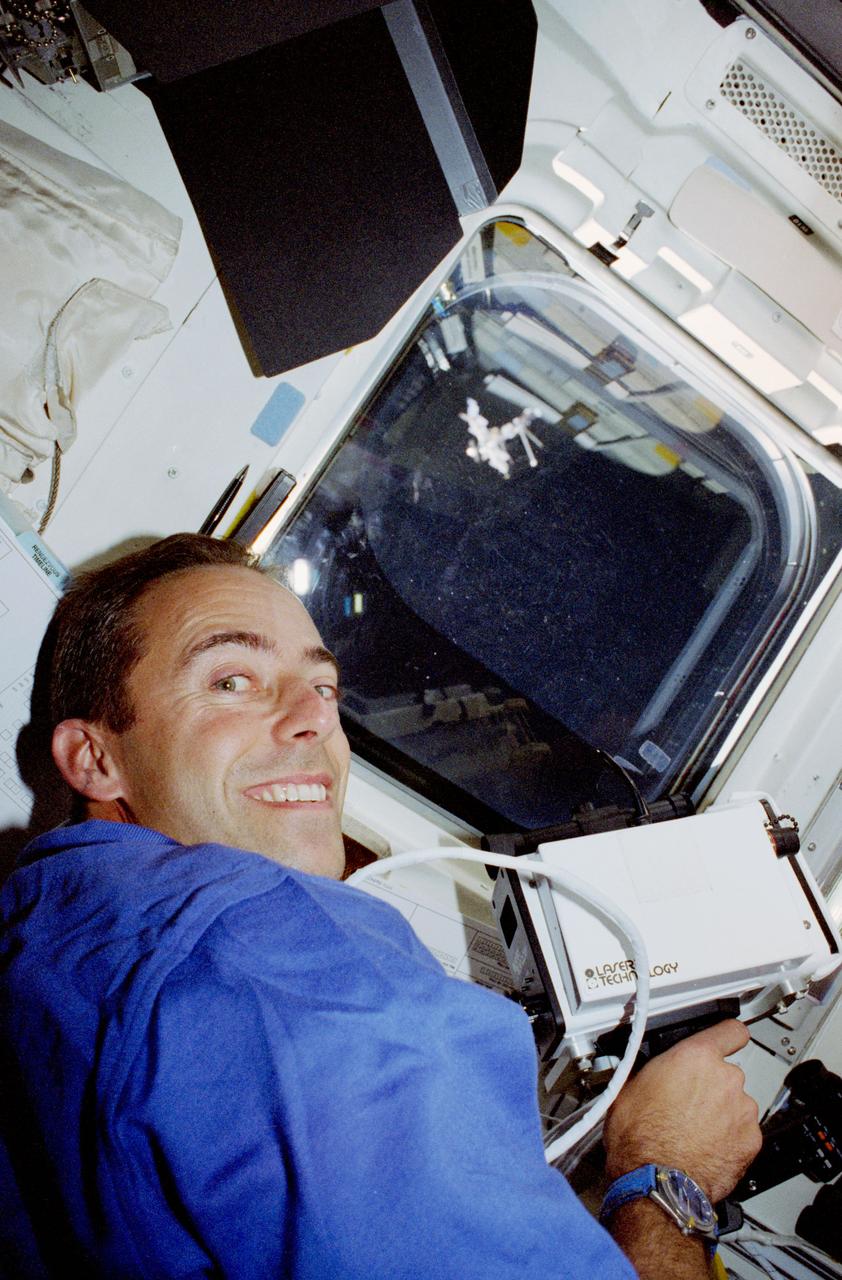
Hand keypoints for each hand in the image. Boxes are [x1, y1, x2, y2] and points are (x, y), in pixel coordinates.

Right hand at [603, 1019, 761, 1201]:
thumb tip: (640, 1067)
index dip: (728, 1035)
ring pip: (737, 1104)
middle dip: (711, 1086)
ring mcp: (742, 1110)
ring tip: (696, 1132)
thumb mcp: (628, 1089)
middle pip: (727, 1074)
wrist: (658, 1183)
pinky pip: (744, 1132)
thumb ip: (649, 1070)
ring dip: (722, 1113)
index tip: (728, 1039)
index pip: (730, 1030)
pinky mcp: (751, 1140)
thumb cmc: (639, 1139)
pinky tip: (708, 1148)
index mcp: (695, 1057)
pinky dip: (732, 1138)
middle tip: (688, 1104)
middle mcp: (725, 1078)